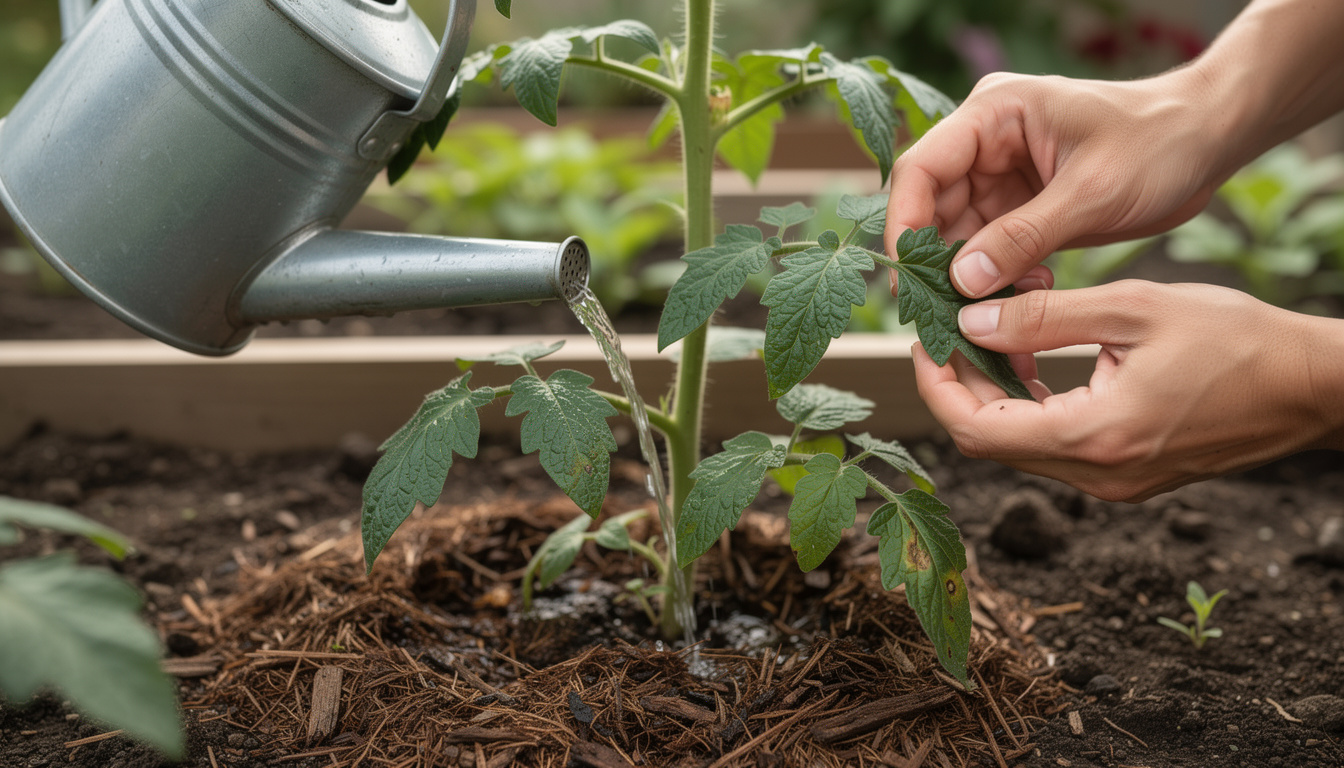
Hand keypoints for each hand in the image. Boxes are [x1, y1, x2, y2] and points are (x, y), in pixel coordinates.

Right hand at [886, 71, 1230, 297]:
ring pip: (957, 234)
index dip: (905, 222)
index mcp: (993, 113)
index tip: (908, 275)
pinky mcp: (1021, 206)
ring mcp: (1002, 175)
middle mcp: (987, 142)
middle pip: (931, 206)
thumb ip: (1022, 237)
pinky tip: (1024, 296)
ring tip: (989, 313)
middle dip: (937, 261)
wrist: (1209, 140)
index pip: (921, 168)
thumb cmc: (1160, 144)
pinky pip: (990, 248)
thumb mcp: (1091, 193)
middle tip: (944, 313)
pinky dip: (998, 278)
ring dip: (969, 277)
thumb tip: (962, 282)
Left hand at [914, 280, 1343, 500]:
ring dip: (992, 397)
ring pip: (1021, 446)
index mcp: (1095, 437)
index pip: (977, 429)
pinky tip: (1030, 361)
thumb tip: (970, 323)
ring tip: (984, 337)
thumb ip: (1044, 318)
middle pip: (991, 442)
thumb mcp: (1133, 309)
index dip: (936, 386)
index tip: (923, 342)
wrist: (1312, 387)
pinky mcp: (1127, 475)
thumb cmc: (1236, 340)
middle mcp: (1097, 475)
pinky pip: (1055, 447)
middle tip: (946, 332)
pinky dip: (1030, 407)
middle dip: (957, 387)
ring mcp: (1113, 483)